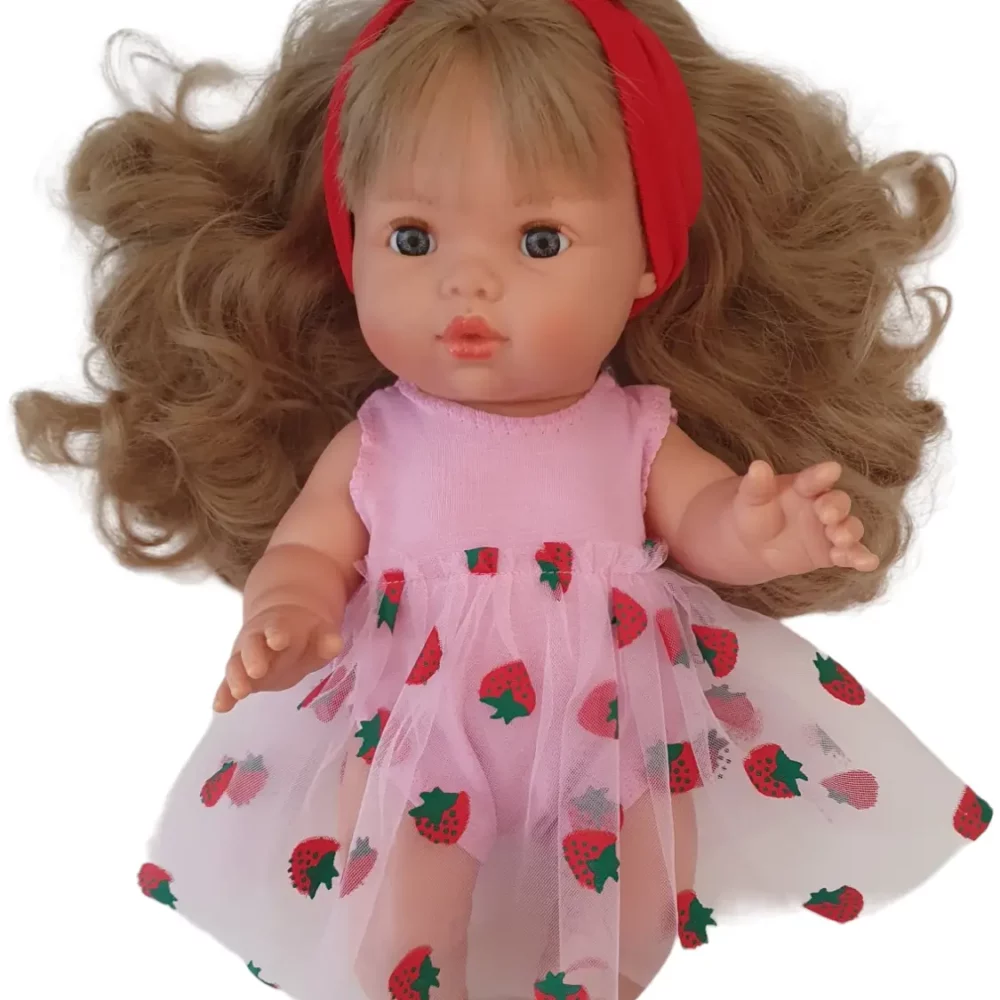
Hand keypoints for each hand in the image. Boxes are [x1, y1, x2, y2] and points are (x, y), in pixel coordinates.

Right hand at [214, 604, 342, 712]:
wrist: (282, 628)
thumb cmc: (305, 634)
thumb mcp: (320, 633)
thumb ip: (327, 640)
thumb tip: (335, 644)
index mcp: (281, 625)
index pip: (278, 627)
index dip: (278, 633)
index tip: (278, 640)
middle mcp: (258, 638)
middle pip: (252, 645)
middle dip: (253, 657)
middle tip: (257, 670)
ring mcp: (246, 657)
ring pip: (237, 664)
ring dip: (237, 678)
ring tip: (239, 693)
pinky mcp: (240, 674)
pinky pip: (228, 683)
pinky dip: (223, 694)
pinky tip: (220, 707)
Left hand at [732, 460, 879, 577]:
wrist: (755, 544)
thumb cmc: (754, 514)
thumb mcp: (750, 500)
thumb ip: (756, 486)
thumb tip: (757, 466)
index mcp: (804, 486)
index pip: (814, 479)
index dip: (821, 475)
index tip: (831, 470)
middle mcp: (823, 505)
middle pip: (838, 502)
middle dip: (836, 506)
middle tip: (826, 513)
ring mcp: (831, 529)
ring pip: (849, 527)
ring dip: (849, 532)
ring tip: (840, 538)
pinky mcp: (833, 552)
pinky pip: (851, 554)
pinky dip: (861, 558)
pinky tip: (868, 563)